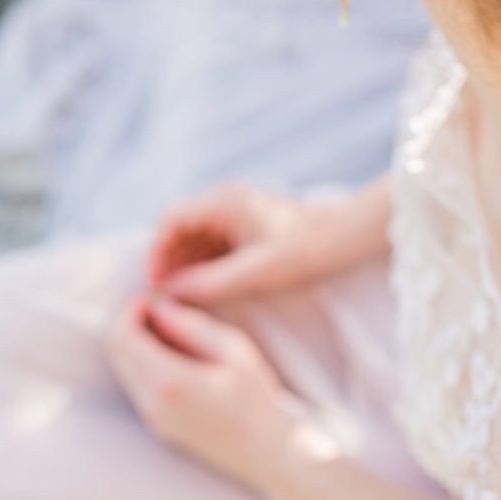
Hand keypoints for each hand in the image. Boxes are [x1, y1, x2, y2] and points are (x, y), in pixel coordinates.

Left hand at [105, 289, 313, 495]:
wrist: (265, 450)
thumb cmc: (257, 398)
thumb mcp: (233, 350)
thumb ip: (192, 326)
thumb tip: (160, 306)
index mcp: (169, 382)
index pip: (123, 338)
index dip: (130, 310)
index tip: (152, 296)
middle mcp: (152, 403)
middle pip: (116, 353)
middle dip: (129, 323)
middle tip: (158, 307)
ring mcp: (152, 418)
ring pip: (123, 369)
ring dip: (136, 342)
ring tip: (169, 327)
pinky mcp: (158, 425)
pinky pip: (136, 385)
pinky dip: (144, 361)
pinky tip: (174, 352)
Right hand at [145, 177, 387, 306]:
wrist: (345, 238)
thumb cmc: (305, 250)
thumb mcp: (257, 272)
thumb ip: (212, 282)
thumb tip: (171, 292)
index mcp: (223, 201)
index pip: (170, 219)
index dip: (156, 252)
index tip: (155, 285)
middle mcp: (223, 201)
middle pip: (178, 228)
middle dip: (167, 262)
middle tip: (164, 298)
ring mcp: (233, 213)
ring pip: (192, 239)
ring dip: (183, 266)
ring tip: (181, 299)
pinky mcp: (242, 228)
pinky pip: (210, 245)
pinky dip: (201, 266)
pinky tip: (202, 291)